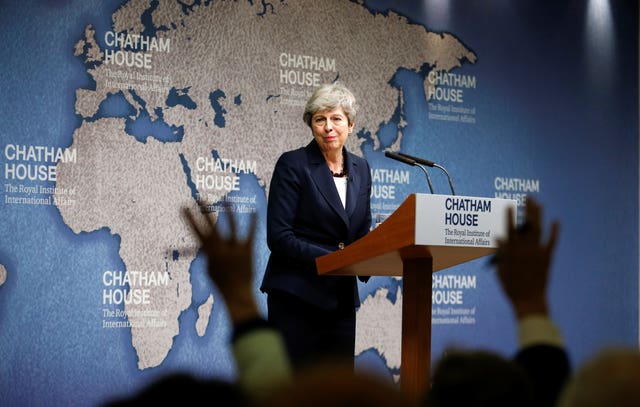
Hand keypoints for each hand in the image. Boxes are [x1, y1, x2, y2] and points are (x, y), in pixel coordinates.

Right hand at [182, 204, 258, 323]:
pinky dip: (253, 222)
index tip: (183, 207)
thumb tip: (202, 244)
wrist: (237, 296)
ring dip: (228, 213)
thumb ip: (208, 254)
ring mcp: (235, 250)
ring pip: (232, 228)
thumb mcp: (210, 268)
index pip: (197, 232)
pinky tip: (254, 210)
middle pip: (210, 227)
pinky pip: (250, 234)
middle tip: (198, 198)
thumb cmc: (222, 283)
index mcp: (209, 254)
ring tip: (226, 200)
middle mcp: (220, 250)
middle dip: (203, 212)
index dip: (189, 219)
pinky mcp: (248, 251)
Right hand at [495, 197, 559, 318]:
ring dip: (539, 215)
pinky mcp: (547, 257)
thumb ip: (501, 254)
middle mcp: (525, 248)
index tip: (510, 205)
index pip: (510, 228)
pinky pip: (552, 242)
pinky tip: (556, 221)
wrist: (529, 300)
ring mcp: (537, 252)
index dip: (510, 216)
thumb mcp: (500, 270)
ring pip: (539, 229)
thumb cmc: (511, 287)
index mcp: (511, 251)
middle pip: (527, 224)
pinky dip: (554, 231)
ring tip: (538, 204)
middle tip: (528, 198)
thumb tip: (500, 238)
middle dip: (527, 209)